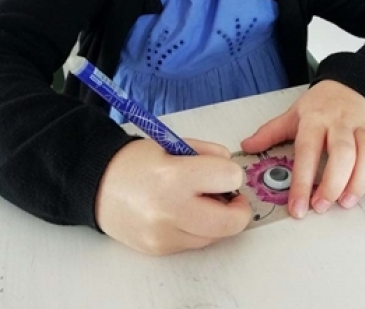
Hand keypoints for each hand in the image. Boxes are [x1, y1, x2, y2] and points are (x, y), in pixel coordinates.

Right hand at [95, 138, 251, 254]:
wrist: (97, 186)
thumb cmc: (134, 162)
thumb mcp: (173, 144)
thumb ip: (207, 153)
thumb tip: (232, 169)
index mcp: (174, 176)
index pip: (229, 178)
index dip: (232, 173)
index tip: (226, 171)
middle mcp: (170, 211)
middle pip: (230, 222)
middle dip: (238, 208)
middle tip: (232, 196)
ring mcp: (164, 235)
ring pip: (215, 235)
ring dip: (217, 219)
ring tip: (202, 201)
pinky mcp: (160, 250)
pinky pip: (194, 242)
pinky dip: (198, 228)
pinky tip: (184, 212)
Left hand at [241, 80, 364, 217]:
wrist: (346, 82)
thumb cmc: (318, 105)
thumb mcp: (291, 115)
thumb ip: (270, 132)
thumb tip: (246, 146)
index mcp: (314, 120)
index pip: (307, 151)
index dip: (302, 181)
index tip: (298, 207)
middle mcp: (339, 123)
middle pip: (341, 153)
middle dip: (333, 183)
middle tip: (323, 205)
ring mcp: (362, 127)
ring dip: (361, 180)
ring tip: (348, 201)